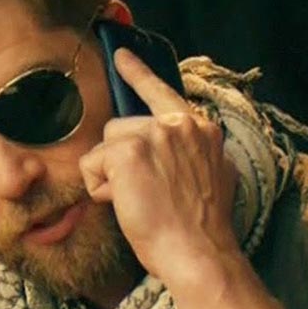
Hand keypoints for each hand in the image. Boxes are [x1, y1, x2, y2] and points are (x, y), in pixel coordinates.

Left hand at [79, 48, 238, 290]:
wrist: (198, 253)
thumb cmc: (202, 229)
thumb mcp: (215, 179)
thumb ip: (197, 155)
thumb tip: (185, 155)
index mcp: (202, 129)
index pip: (163, 93)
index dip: (139, 74)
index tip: (120, 55)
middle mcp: (180, 124)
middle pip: (123, 128)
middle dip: (121, 160)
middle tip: (142, 194)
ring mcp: (155, 134)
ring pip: (106, 146)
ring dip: (110, 175)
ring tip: (136, 202)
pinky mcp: (129, 150)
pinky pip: (92, 164)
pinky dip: (99, 189)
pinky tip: (125, 204)